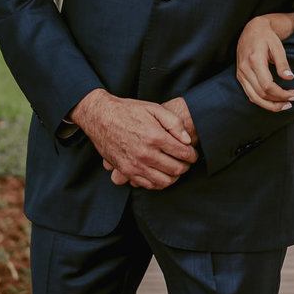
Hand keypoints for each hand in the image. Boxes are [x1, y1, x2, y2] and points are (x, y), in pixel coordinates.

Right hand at [71, 88, 197, 189]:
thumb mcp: (154, 108)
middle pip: (176, 169)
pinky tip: (161, 174)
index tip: (193, 154)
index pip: (184, 153)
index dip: (193, 155)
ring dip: (174, 177)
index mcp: (155, 137)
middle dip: (186, 166)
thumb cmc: (129, 111)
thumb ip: (174, 123)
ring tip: (175, 169)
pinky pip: (148, 185)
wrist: (100, 117)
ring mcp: (135, 165)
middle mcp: (146, 153)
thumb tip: (187, 140)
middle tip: (187, 162)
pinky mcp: (126, 171)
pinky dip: (158, 183)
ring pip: (164, 181)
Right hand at [236, 12, 293, 111]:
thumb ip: (282, 63)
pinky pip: (249, 94)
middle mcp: (245, 69)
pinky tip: (273, 102)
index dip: (281, 94)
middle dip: (278, 101)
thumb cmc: (266, 36)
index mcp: (254, 61)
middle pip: (261, 94)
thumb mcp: (277, 46)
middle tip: (293, 100)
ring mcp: (240, 74)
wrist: (251, 29)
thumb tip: (289, 78)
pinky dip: (261, 101)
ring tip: (284, 105)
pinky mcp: (240, 76)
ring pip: (254, 97)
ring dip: (270, 105)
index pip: (267, 86)